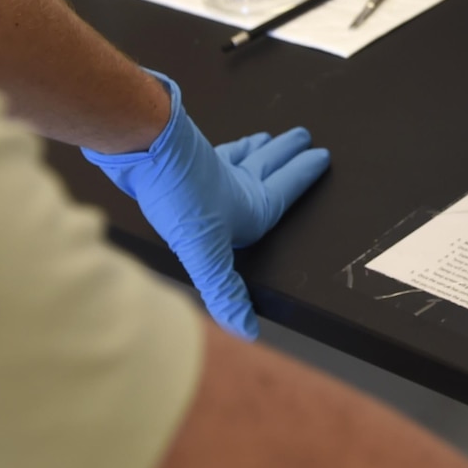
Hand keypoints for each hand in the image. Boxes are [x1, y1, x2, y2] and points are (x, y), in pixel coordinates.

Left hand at [81, 71, 330, 338]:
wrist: (145, 149)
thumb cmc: (181, 200)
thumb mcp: (205, 252)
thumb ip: (225, 289)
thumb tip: (249, 331)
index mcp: (250, 206)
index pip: (286, 189)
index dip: (303, 174)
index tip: (322, 156)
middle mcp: (235, 183)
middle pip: (269, 165)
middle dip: (287, 154)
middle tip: (303, 137)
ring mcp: (210, 168)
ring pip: (242, 156)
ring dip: (257, 148)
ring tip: (267, 139)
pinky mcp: (184, 160)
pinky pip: (213, 153)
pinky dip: (221, 150)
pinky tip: (213, 150)